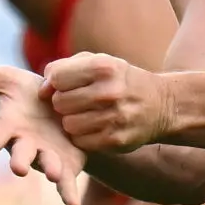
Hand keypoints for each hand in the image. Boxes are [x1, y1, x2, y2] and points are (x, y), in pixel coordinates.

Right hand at [0, 61, 87, 204]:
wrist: (63, 105)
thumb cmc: (27, 94)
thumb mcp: (5, 80)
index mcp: (9, 126)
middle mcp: (25, 145)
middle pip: (20, 154)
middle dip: (20, 160)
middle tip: (18, 168)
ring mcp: (45, 156)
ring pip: (45, 165)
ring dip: (49, 170)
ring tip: (52, 174)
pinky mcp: (66, 165)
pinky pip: (66, 181)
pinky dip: (67, 193)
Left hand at [47, 52, 168, 152]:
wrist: (163, 105)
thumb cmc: (120, 81)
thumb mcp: (99, 63)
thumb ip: (64, 68)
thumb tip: (41, 92)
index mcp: (104, 67)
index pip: (56, 77)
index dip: (56, 83)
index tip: (67, 86)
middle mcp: (110, 92)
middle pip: (59, 103)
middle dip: (64, 103)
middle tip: (79, 103)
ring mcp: (114, 118)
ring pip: (68, 125)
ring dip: (72, 122)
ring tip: (88, 116)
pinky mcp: (115, 141)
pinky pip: (80, 142)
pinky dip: (83, 137)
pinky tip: (96, 129)